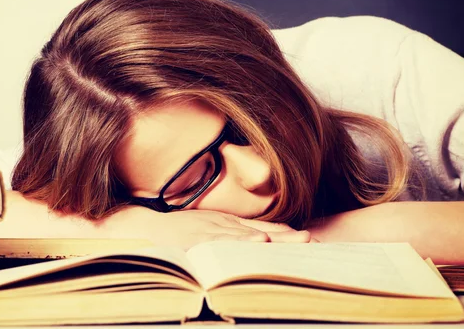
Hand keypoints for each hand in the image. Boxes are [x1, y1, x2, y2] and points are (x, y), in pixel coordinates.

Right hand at [139, 209, 311, 249]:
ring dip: (274, 237)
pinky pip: (225, 238)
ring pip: (249, 234)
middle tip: (312, 239)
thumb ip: (236, 234)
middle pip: (263, 231)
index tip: (310, 240)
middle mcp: (227, 223)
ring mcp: (215, 228)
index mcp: (231, 224)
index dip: (286, 235)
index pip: (265, 229)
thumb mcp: (212, 229)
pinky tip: (259, 241)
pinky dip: (242, 239)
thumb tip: (266, 239)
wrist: (152, 225)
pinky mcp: (202, 234)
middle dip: (288, 236)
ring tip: (296, 239)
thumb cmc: (182, 229)